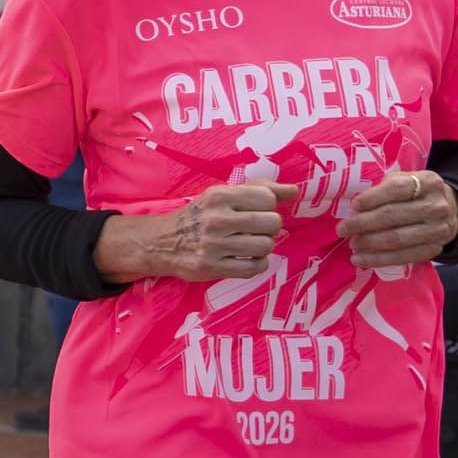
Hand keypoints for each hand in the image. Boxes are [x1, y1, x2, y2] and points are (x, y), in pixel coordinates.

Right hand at [90, 178, 288, 283]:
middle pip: (272, 223)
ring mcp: (214, 246)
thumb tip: (293, 190)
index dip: (268, 205)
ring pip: (265, 246)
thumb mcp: (223, 194)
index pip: (267, 198)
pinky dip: (258, 264)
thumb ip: (259, 189)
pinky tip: (248, 258)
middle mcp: (216, 220)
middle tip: (256, 229)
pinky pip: (254, 268)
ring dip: (263, 246)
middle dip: (269, 227)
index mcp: (219, 196)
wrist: (163, 242)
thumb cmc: (200, 215)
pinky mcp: (212, 268)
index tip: (257, 210)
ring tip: (251, 244)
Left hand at [340, 167, 457, 271]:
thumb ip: (385, 187)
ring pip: (397, 239)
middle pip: (393, 216)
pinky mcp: (435, 249)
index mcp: (428, 182)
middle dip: (363, 223)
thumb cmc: (416, 193)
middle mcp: (437, 206)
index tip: (354, 206)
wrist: (449, 210)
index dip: (372, 198)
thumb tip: (355, 205)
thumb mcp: (406, 180)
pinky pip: (404, 257)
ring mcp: (438, 230)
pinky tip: (361, 259)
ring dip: (370, 243)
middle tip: (343, 229)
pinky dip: (379, 259)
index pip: (397, 189)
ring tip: (352, 244)